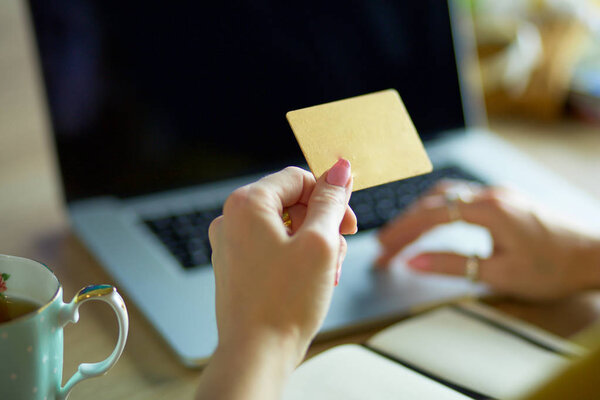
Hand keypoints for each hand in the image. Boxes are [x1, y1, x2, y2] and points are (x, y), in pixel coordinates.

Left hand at [197, 160, 354, 399]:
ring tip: (327, 272)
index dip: (329, 195)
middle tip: (339, 249)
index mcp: (246, 204)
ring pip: (286, 227)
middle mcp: (232, 219)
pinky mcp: (237, 266)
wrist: (257, 354)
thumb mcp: (319, 243)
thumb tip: (339, 169)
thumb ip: (330, 200)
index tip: (348, 219)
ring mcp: (232, 244)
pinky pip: (274, 247)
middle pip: (292, 202)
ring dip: (314, 244)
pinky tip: (312, 280)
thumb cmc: (284, 302)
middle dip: (322, 224)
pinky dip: (297, 258)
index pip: (297, 178)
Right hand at [377, 180, 599, 300]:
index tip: (384, 251)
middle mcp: (492, 195)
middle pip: (435, 201)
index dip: (404, 234)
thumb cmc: (553, 269)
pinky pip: (462, 197)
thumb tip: (413, 262)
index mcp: (490, 210)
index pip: (432, 216)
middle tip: (384, 245)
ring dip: (421, 213)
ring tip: (401, 233)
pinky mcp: (507, 200)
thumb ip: (452, 265)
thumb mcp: (500, 274)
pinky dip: (440, 209)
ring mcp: (500, 194)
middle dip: (406, 223)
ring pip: (447, 195)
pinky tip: (434, 221)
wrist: (596, 256)